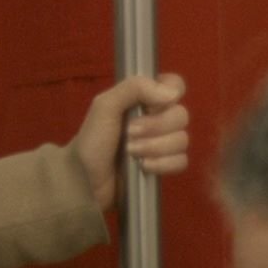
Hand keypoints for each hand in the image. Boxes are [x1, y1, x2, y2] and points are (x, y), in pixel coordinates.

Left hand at [70, 74, 189, 210]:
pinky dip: (163, 164)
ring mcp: (162, 143)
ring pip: (182, 140)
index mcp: (143, 98)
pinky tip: (143, 166)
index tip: (150, 106)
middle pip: (181, 115)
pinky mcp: (164, 166)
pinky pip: (181, 161)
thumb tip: (172, 93)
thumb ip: (134, 88)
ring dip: (155, 146)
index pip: (175, 85)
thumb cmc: (92, 140)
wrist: (85, 181)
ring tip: (130, 152)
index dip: (170, 95)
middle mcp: (156, 118)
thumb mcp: (105, 106)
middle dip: (156, 126)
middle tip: (129, 133)